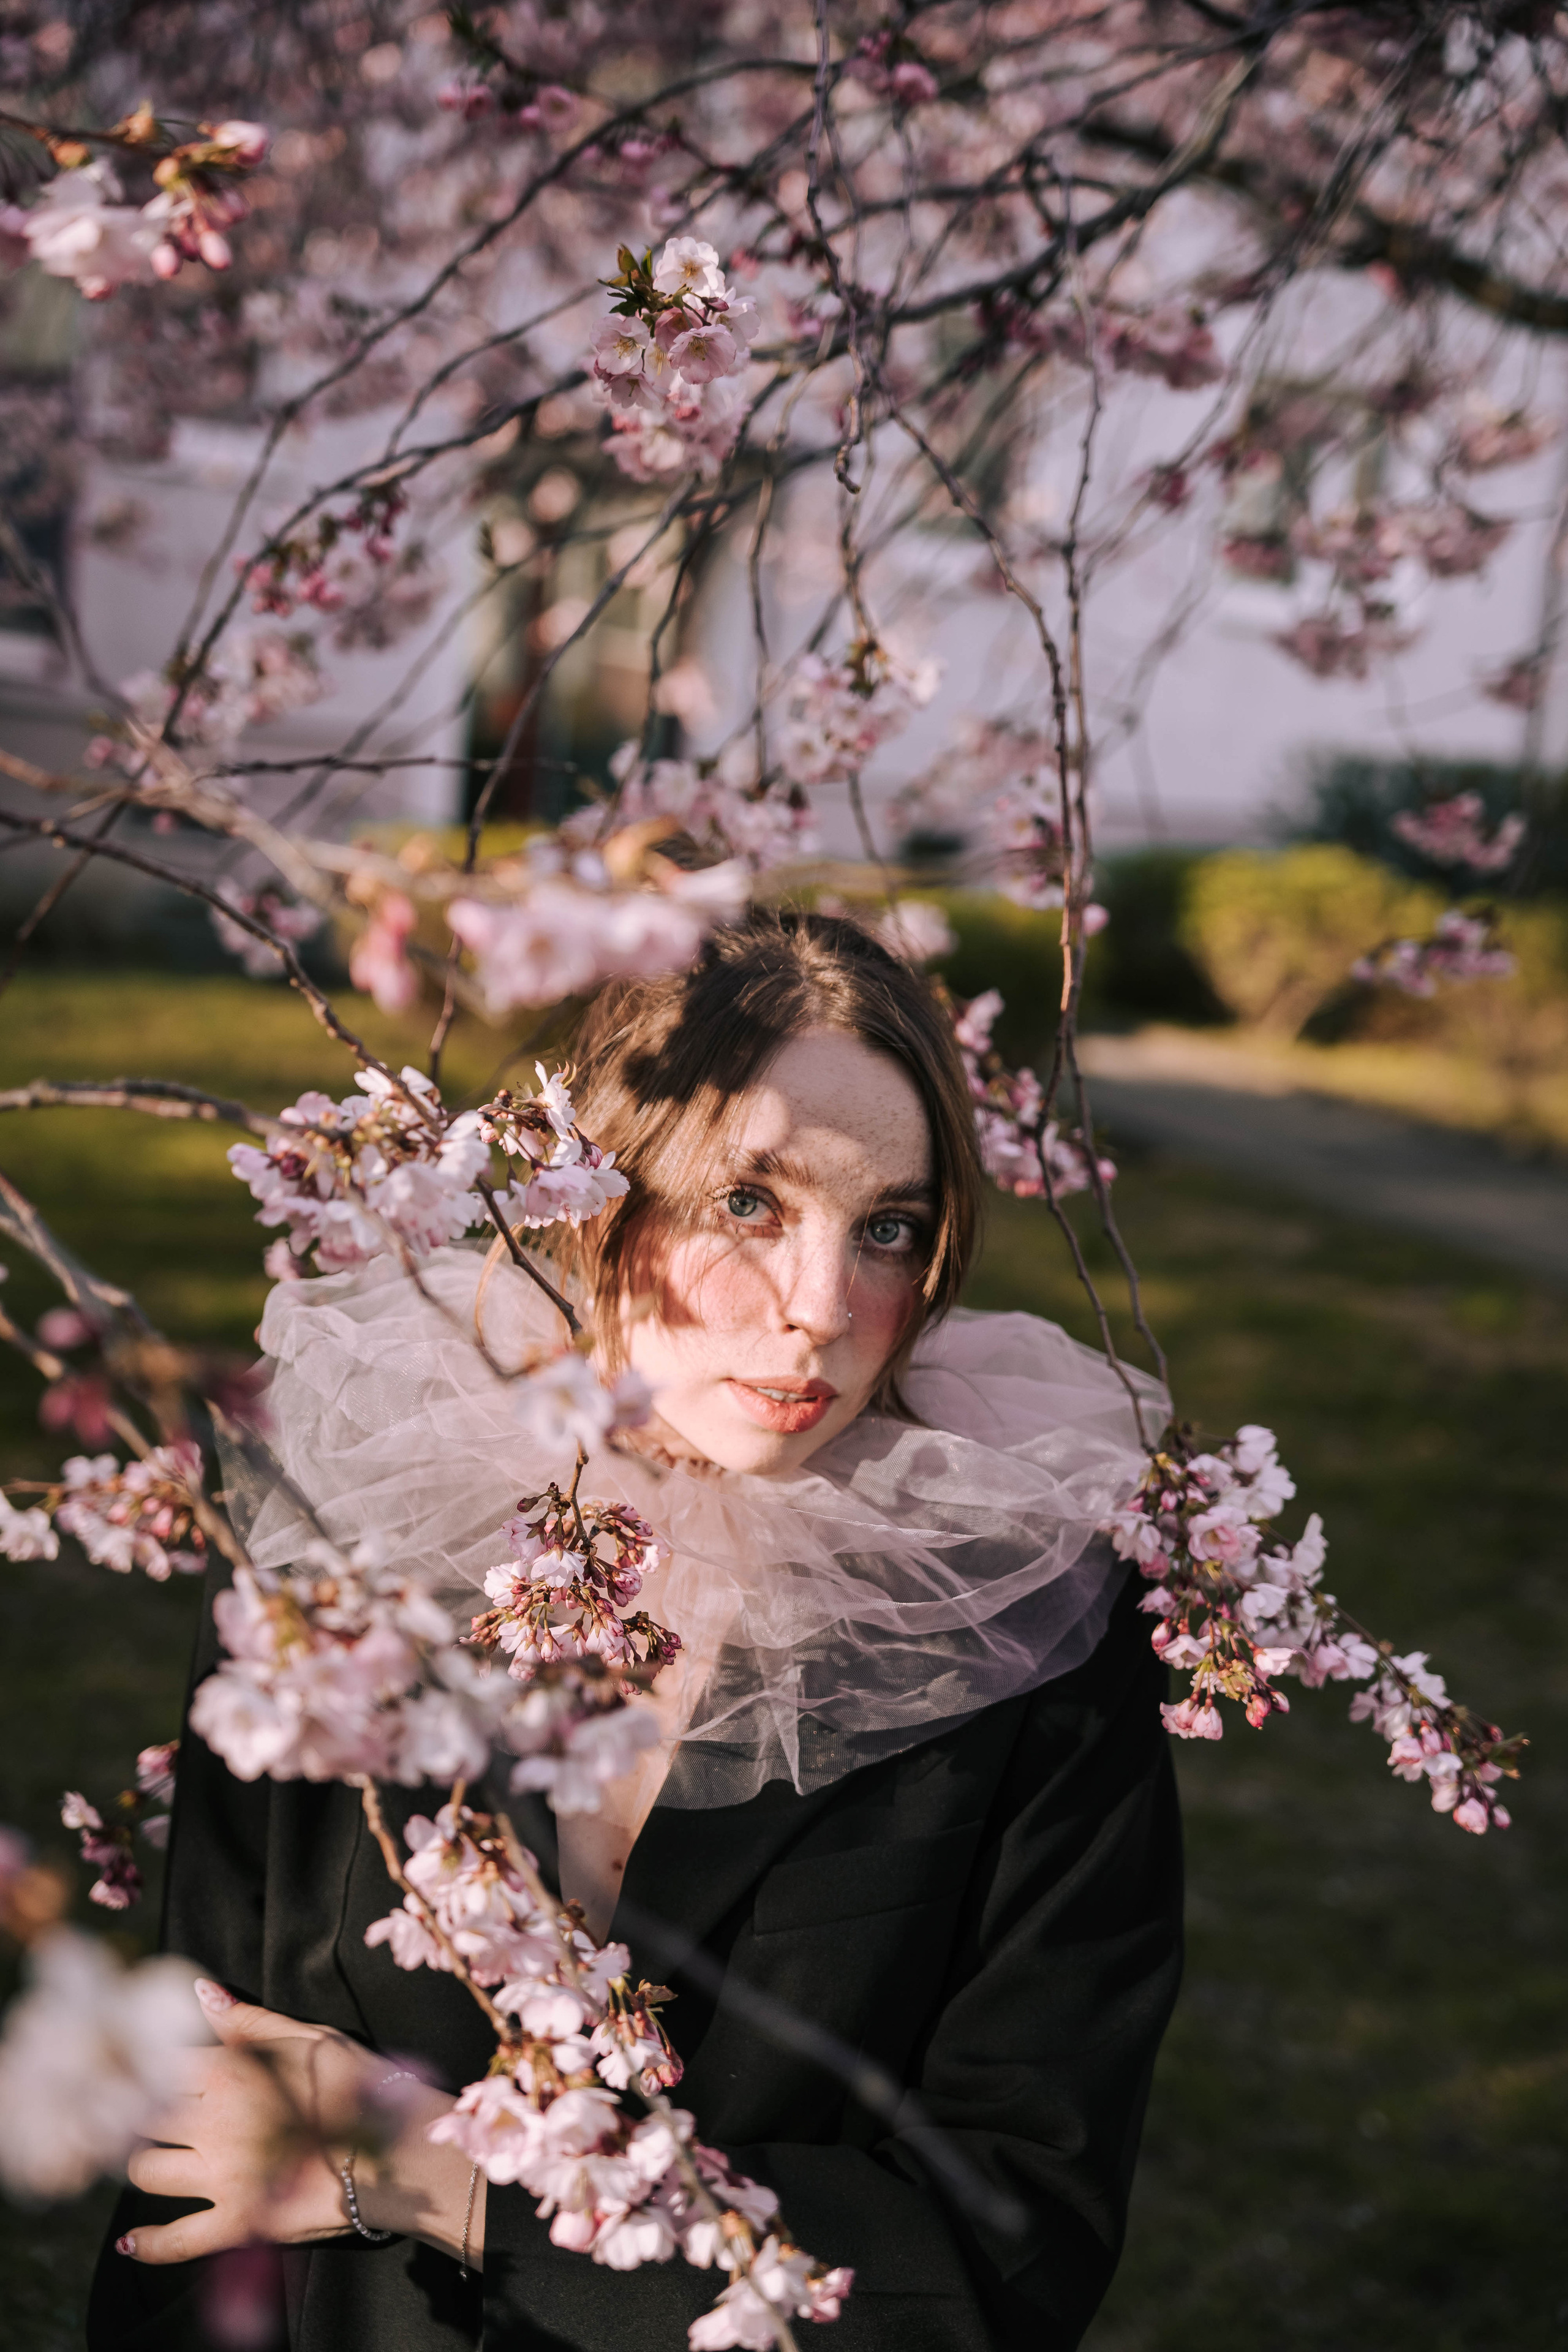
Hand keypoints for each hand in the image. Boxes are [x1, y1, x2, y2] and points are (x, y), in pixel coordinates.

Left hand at [118, 1980, 484, 2270]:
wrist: (398, 2154)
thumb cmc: (359, 2084)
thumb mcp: (307, 2038)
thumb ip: (247, 2020)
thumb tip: (200, 1990)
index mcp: (231, 2072)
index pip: (160, 2062)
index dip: (148, 2064)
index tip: (148, 2068)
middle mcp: (215, 2123)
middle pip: (141, 2115)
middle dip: (139, 2112)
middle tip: (147, 2114)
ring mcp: (222, 2178)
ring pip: (146, 2172)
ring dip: (145, 2164)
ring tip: (155, 2159)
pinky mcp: (235, 2225)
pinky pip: (174, 2242)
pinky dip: (147, 2244)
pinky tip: (132, 2241)